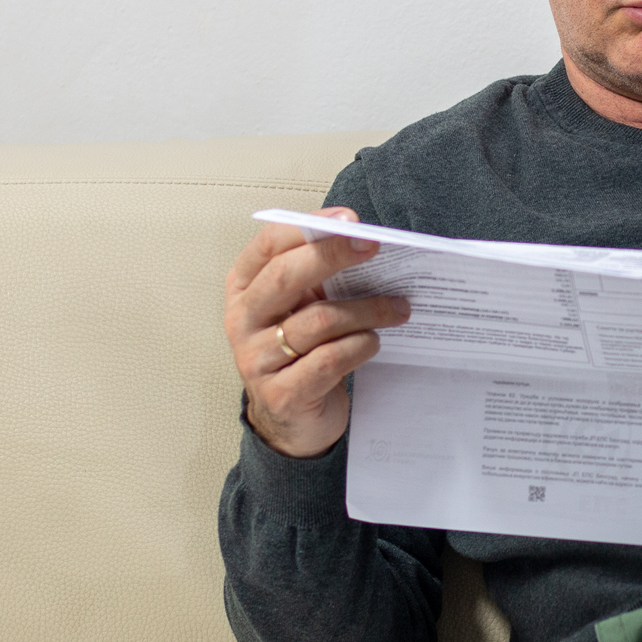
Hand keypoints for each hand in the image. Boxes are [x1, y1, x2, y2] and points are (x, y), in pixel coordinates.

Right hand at [223, 208, 410, 457]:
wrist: (291, 421)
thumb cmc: (301, 351)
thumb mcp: (301, 307)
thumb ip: (319, 277)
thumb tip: (365, 242)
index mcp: (244, 288)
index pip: (268, 245)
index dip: (308, 227)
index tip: (349, 220)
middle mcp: (242, 320)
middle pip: (286, 276)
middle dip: (334, 255)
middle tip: (375, 247)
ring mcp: (257, 359)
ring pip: (318, 320)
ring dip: (368, 309)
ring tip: (399, 308)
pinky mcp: (282, 394)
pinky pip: (329, 360)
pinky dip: (360, 346)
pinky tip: (374, 342)